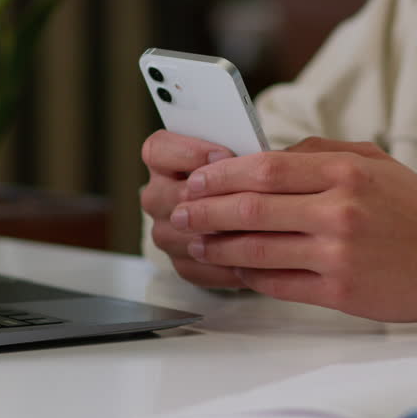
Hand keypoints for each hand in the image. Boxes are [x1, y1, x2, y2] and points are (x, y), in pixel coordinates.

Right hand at [140, 130, 245, 287]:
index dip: (188, 152)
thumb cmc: (251, 178)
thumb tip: (255, 159)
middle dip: (210, 199)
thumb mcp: (252, 159)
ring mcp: (166, 232)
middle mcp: (158, 196)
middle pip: (170, 196)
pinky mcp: (182, 262)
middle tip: (246, 200)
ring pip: (179, 236)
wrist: (258, 215)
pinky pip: (196, 268)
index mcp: (165, 160)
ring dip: (216, 236)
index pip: (158, 150)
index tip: (224, 156)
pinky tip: (253, 260)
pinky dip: (224, 266)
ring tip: (255, 233)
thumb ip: (245, 155)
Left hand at [172, 137, 416, 321]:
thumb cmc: (414, 208)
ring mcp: (337, 253)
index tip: (197, 180)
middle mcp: (339, 210)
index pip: (265, 169)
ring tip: (196, 244)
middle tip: (181, 213)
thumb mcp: (373, 161)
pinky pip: (278, 282)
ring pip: (257, 249)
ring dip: (218, 247)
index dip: (221, 175)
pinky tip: (232, 270)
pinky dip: (249, 276)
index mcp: (345, 172)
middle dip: (206, 211)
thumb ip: (319, 154)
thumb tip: (264, 158)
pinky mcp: (340, 291)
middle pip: (251, 208)